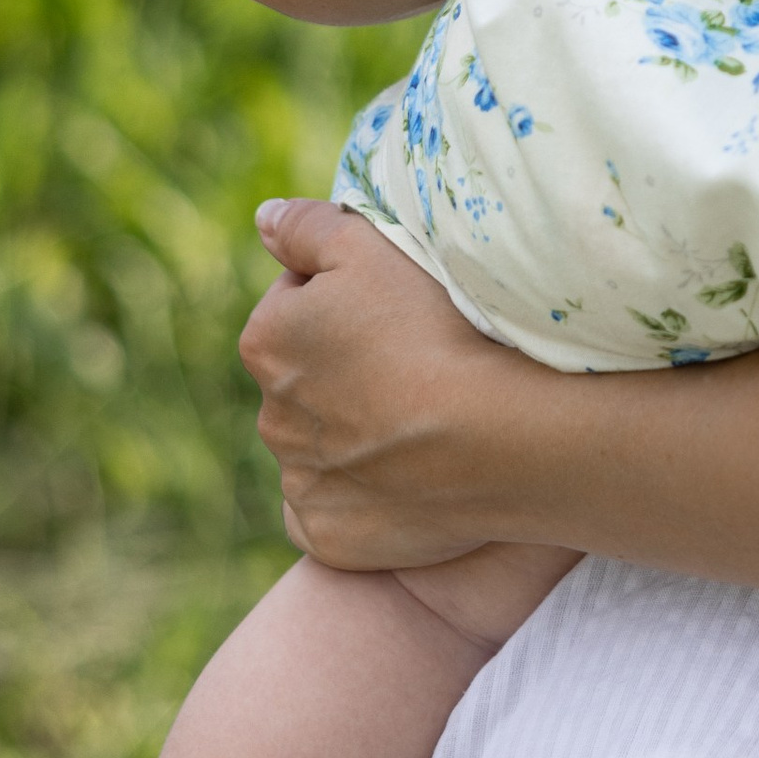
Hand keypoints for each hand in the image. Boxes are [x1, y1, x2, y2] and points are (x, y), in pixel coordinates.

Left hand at [243, 197, 546, 566]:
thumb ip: (307, 228)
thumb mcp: (369, 246)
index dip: (352, 299)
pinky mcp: (329, 537)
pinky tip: (410, 478)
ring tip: (429, 417)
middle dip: (350, 370)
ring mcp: (300, 483)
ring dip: (360, 432)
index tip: (402, 308)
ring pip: (325, 447)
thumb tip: (264, 220)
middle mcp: (269, 417)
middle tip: (421, 360)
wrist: (494, 436)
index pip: (299, 305)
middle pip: (311, 379)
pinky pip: (337, 510)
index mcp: (267, 342)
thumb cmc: (434, 326)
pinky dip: (364, 496)